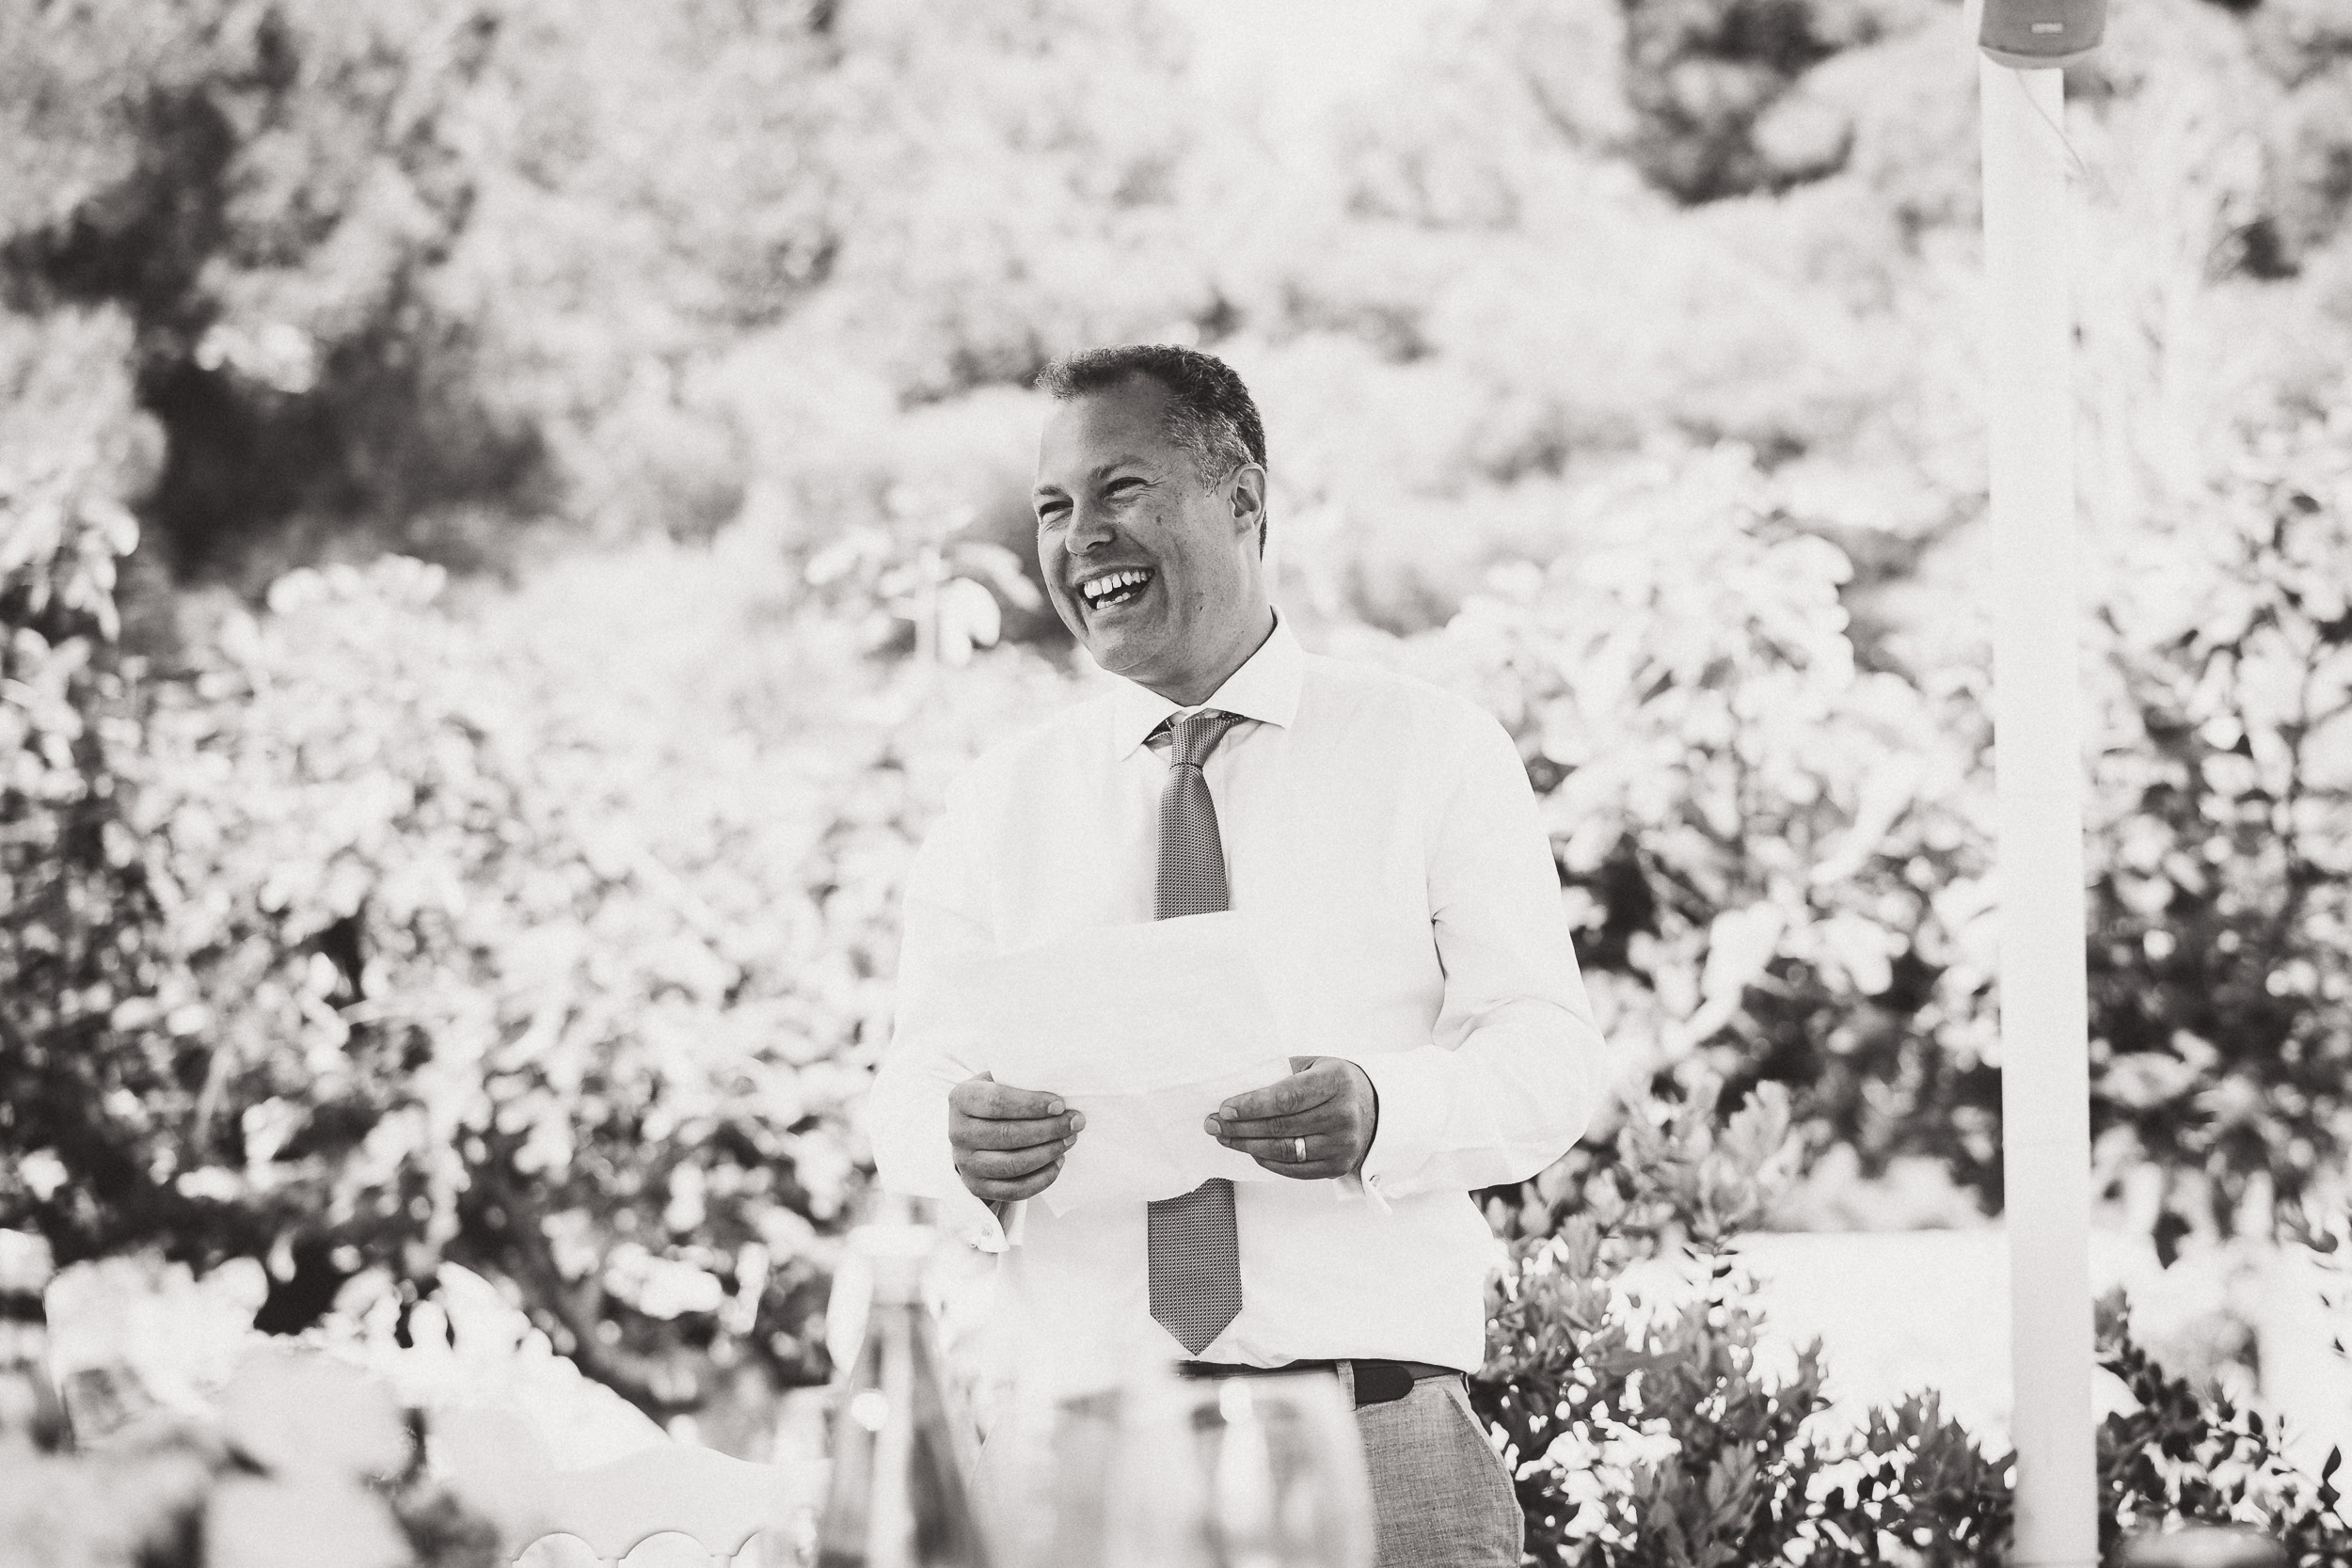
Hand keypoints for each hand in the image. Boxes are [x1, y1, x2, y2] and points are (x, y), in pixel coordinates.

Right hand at [949, 1072, 1083, 1203]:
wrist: (970, 1131)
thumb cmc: (993, 1101)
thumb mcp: (997, 1081)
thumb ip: (1019, 1081)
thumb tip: (1059, 1087)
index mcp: (961, 1099)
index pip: (996, 1102)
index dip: (1031, 1104)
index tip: (1059, 1105)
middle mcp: (958, 1133)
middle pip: (1008, 1135)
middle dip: (1048, 1129)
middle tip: (1074, 1122)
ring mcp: (966, 1163)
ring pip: (1013, 1164)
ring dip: (1048, 1152)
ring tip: (1069, 1140)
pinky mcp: (977, 1187)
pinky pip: (1014, 1190)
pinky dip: (1041, 1179)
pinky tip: (1058, 1162)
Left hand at [1205, 1056, 1378, 1179]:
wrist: (1375, 1108)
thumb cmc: (1335, 1083)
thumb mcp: (1314, 1066)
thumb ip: (1280, 1075)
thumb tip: (1237, 1089)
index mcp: (1336, 1081)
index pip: (1286, 1098)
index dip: (1252, 1105)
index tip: (1224, 1108)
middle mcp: (1343, 1114)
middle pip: (1281, 1126)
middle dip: (1240, 1127)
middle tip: (1213, 1124)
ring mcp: (1343, 1144)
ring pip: (1284, 1150)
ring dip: (1247, 1145)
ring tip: (1226, 1137)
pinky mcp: (1338, 1166)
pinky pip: (1294, 1169)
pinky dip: (1267, 1161)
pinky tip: (1251, 1150)